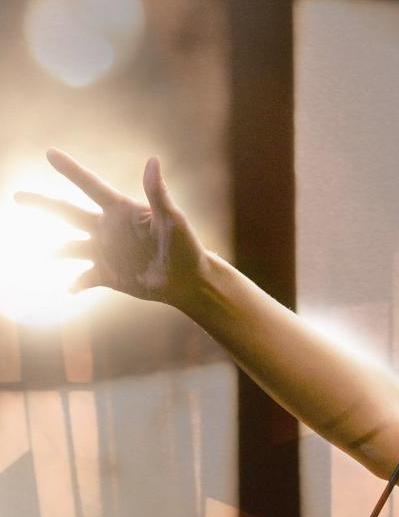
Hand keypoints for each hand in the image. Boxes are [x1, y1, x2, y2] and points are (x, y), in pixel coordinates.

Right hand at [15, 150, 206, 305]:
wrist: (189, 280)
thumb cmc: (185, 246)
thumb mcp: (172, 219)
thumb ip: (158, 193)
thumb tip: (153, 161)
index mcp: (120, 211)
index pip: (91, 186)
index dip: (72, 171)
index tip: (50, 153)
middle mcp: (107, 229)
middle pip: (68, 213)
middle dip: (43, 204)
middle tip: (17, 196)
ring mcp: (105, 252)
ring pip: (71, 248)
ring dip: (57, 250)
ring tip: (45, 253)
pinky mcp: (109, 275)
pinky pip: (85, 278)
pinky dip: (75, 284)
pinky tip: (68, 289)